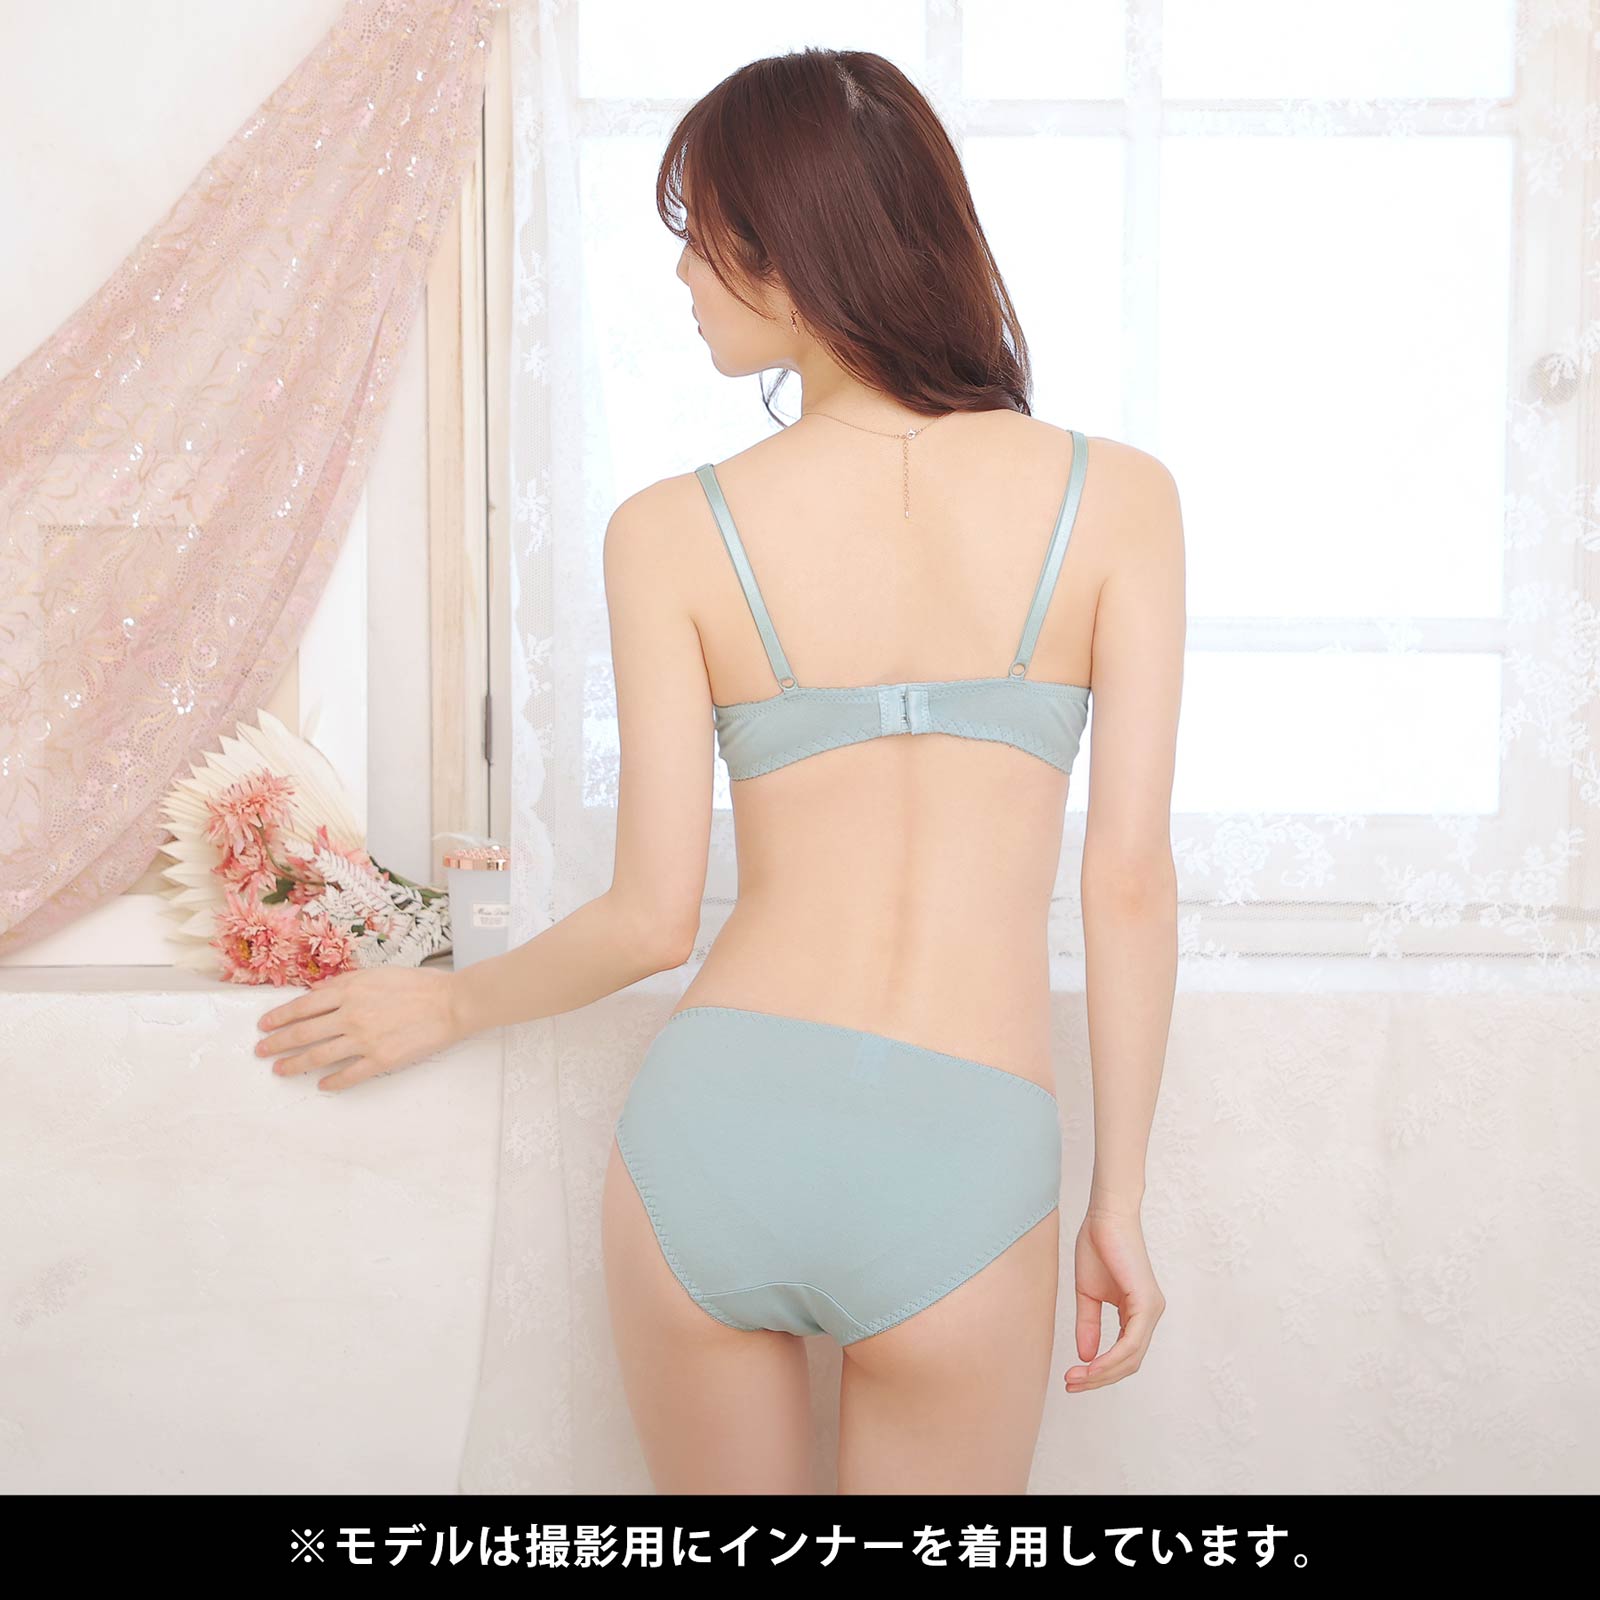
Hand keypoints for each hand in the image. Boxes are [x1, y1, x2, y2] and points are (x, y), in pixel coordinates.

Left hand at [255, 966, 462, 1092]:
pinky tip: (322, 1085)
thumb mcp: (377, 973)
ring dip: (295, 1065)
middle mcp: (351, 1016)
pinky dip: (331, 1082)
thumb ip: (345, 981)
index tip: (265, 1025)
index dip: (280, 1017)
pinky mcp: (381, 1060)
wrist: (451, 1004)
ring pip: (318, 1056)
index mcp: (349, 991)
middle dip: (277, 1043)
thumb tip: (316, 992)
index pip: (303, 1006)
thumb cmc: (418, 985)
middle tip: (262, 1051)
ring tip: (280, 1070)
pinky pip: (348, 1075)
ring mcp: (364, 1040)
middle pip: (303, 1033)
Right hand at [1064, 1206, 1164, 1393]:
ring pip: (1131, 1358)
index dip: (1099, 1371)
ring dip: (1102, 1373)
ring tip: (1076, 1377)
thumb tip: (1086, 1358)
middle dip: (1099, 1379)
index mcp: (1138, 1313)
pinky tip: (1091, 1365)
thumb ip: (1089, 1325)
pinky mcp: (1147, 1303)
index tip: (1072, 1377)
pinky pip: (1131, 1343)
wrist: (1105, 1216)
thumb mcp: (1088, 1294)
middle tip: (1071, 1384)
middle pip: (1128, 1363)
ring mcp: (1152, 1310)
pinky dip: (1111, 1358)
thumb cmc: (1098, 1246)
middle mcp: (1150, 1315)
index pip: (1123, 1355)